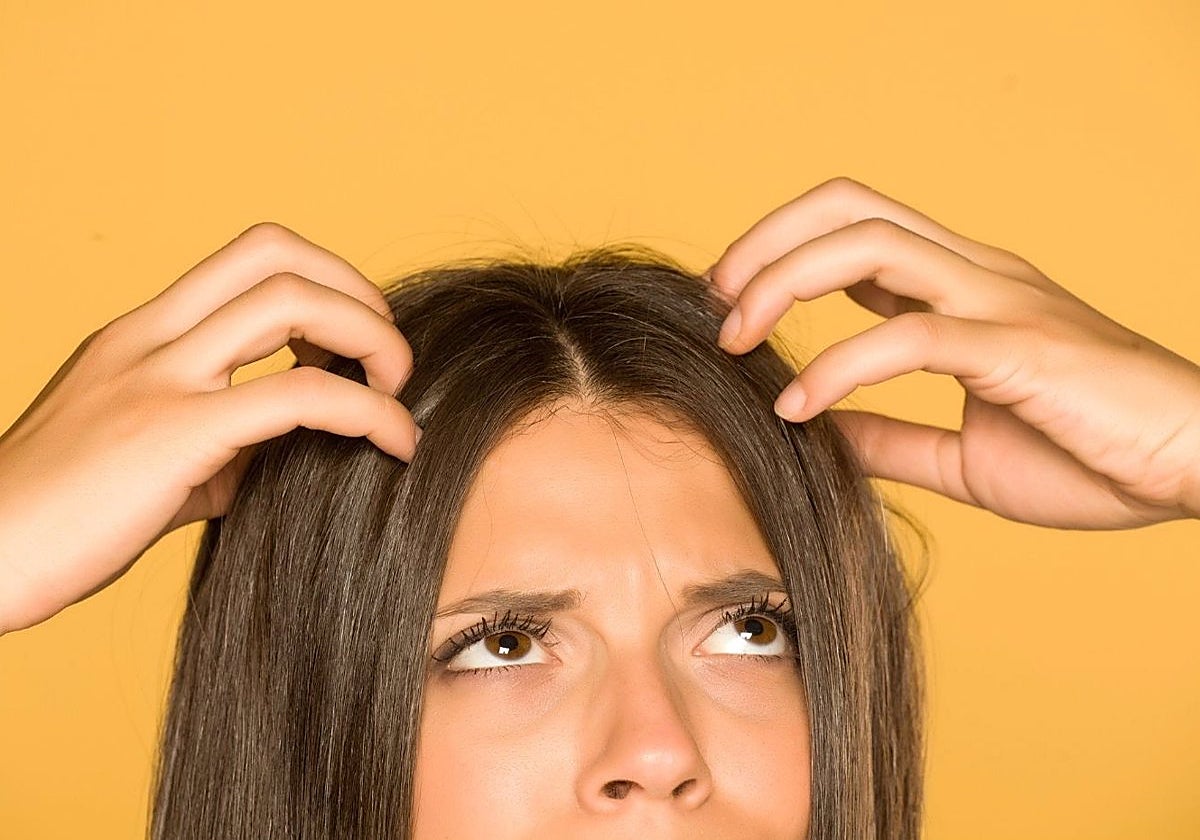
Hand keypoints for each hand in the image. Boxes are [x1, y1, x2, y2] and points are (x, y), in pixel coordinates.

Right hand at [0, 223, 419, 634]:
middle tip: (387, 357)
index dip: (323, 281)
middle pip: (275, 253)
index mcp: (140, 336)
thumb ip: (224, 441)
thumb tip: (297, 446)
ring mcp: (157, 379)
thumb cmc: (58, 521)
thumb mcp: (148, 458)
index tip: (353, 342)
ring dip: (372, 335)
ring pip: (290, 300)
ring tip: (399, 390)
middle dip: (355, 291)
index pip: (250, 258)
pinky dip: (368, 410)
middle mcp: (148, 339)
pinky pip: (297, 396)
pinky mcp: (173, 434)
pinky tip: (399, 444)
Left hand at [706, 177, 1199, 529]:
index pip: (856, 228)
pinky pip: (910, 337)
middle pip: (850, 206)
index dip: (782, 250)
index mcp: (964, 289)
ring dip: (784, 283)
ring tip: (736, 341)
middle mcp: (977, 274)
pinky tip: (798, 407)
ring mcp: (999, 301)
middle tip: (717, 302)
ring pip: (870, 246)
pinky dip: (838, 367)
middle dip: (767, 242)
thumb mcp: (964, 456)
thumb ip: (892, 440)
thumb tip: (820, 434)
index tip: (732, 301)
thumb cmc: (1094, 455)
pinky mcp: (1018, 347)